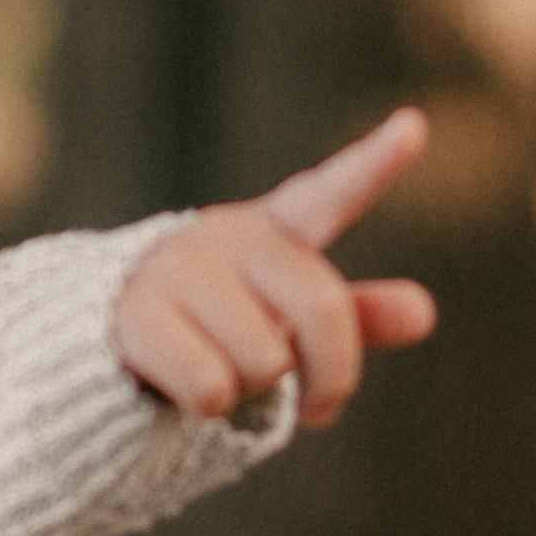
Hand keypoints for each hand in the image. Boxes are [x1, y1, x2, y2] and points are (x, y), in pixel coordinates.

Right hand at [111, 108, 438, 429]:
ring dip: (252, 391)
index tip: (413, 126)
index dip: (374, 163)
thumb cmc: (221, 322)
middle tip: (321, 408)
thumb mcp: (289, 315)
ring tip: (223, 371)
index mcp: (275, 230)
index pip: (331, 193)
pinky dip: (209, 406)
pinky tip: (184, 388)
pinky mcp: (137, 316)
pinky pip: (210, 387)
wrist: (111, 334)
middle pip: (321, 310)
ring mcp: (177, 271)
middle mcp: (227, 237)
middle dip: (332, 375)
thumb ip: (356, 315)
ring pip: (263, 362)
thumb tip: (424, 313)